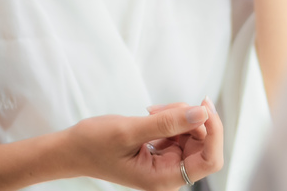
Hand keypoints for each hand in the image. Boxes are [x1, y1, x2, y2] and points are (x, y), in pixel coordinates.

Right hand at [66, 103, 217, 189]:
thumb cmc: (94, 144)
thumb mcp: (130, 130)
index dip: (214, 132)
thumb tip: (201, 112)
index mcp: (164, 179)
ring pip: (192, 132)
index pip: (209, 160)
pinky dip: (171, 117)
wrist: (72, 149)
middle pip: (203, 143)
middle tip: (162, 108)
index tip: (203, 105)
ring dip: (178, 115)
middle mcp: (170, 174)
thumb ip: (167, 123)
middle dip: (190, 119)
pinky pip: (180, 130)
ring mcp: (168, 163)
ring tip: (151, 111)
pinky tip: (151, 114)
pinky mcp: (163, 151)